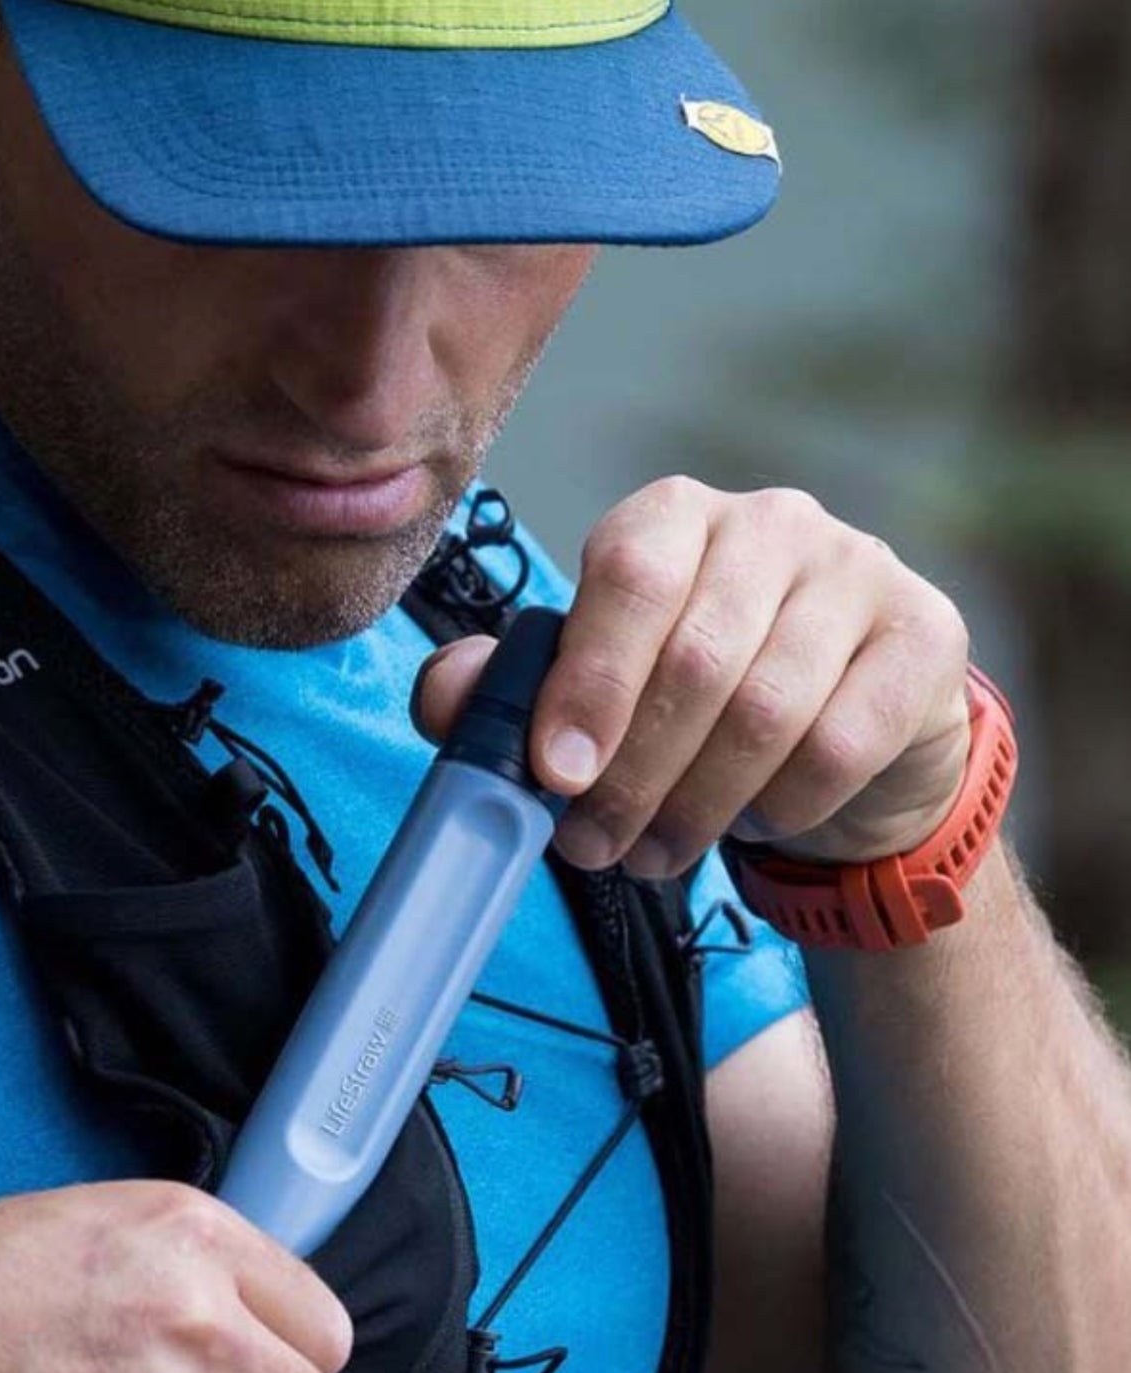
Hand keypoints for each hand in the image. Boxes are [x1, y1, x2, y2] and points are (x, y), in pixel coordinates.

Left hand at [415, 478, 971, 876]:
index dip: (588, 684)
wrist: (848, 731)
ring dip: (697, 805)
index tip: (555, 777)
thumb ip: (514, 686)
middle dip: (632, 774)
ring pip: (768, 710)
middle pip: (697, 657)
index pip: (630, 580)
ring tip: (653, 854)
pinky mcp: (925, 634)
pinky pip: (843, 743)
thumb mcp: (598, 686)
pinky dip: (782, 804)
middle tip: (594, 845)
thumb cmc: (698, 700)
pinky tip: (752, 824)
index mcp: (672, 518)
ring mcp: (858, 571)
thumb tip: (448, 697)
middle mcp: (770, 523)